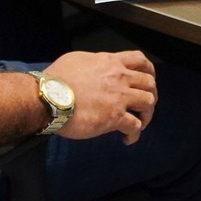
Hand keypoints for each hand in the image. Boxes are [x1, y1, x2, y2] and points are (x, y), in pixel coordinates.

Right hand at [43, 50, 157, 144]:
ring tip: (139, 123)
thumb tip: (98, 68)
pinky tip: (127, 139)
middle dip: (151, 94)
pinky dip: (135, 134)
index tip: (148, 79)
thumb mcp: (77, 60)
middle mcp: (119, 77)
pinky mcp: (114, 117)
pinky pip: (135, 126)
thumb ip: (94, 63)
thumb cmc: (56, 79)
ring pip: (148, 103)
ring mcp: (119, 97)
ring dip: (147, 114)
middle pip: (149, 83)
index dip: (149, 71)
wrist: (49, 97)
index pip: (139, 60)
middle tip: (144, 106)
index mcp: (111, 62)